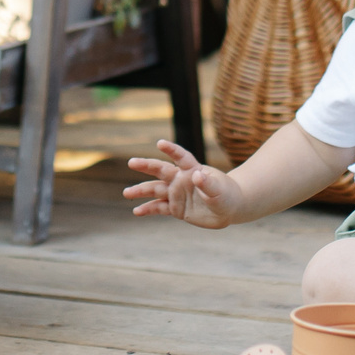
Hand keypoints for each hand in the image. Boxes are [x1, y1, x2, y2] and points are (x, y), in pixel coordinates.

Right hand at [123, 140, 245, 228]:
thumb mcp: (219, 189)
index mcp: (192, 169)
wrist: (228, 209)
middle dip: (146, 166)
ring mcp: (176, 193)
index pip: (180, 157)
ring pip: (155, 190)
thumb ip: (207, 183)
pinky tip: (137, 211)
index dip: (171, 150)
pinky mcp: (176, 208)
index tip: (160, 143)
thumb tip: (198, 175)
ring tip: (127, 193)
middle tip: (131, 162)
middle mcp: (181, 179)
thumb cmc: (226, 194)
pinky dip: (148, 209)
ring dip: (141, 191)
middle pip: (160, 170)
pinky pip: (159, 207)